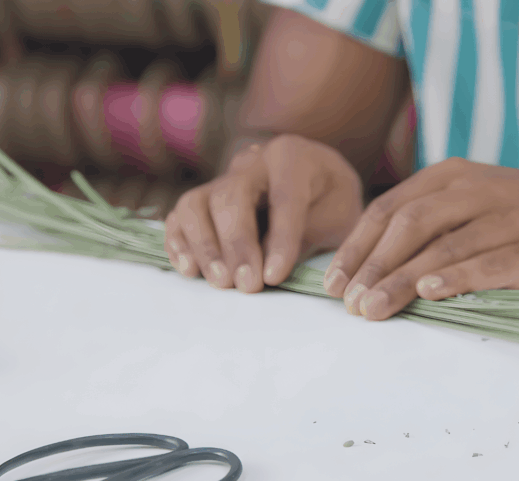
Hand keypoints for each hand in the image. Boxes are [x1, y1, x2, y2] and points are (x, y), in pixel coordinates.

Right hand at [164, 134, 361, 290]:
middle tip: (247, 286)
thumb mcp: (339, 217)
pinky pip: (180, 216)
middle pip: (230, 197)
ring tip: (221, 283)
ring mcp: (222, 176)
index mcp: (291, 156)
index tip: (274, 277)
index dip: (279, 240)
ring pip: (196, 204)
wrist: (318, 183)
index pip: (283, 198)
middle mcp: (251, 160)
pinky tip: (191, 271)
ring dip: (205, 247)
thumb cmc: (332, 202)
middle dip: (236, 245)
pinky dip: (179, 243)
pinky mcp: (204, 197)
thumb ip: (307, 236)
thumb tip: (266, 268)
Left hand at [322, 158, 518, 319]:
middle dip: (373, 266)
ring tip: (375, 309)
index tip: (334, 283)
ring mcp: (502, 217)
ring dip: (402, 280)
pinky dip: (455, 277)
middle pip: (409, 225)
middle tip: (350, 303)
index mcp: (448, 176)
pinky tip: (428, 293)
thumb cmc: (511, 210)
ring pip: (442, 246)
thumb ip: (422, 220)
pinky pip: (487, 262)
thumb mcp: (465, 197)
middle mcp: (471, 190)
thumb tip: (364, 264)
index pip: (388, 209)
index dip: (357, 247)